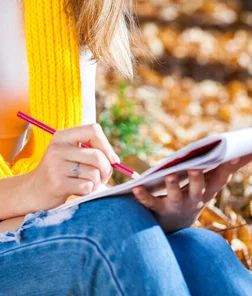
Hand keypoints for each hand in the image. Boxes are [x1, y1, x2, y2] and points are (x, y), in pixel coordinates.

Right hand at [26, 123, 119, 210]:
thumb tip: (115, 160)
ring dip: (96, 183)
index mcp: (62, 135)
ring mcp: (56, 166)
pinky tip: (77, 190)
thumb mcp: (69, 153)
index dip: (107, 145)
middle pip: (97, 155)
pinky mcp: (57, 184)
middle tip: (104, 177)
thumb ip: (89, 150)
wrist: (32, 191)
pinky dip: (88, 191)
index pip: (93, 130)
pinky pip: (87, 187)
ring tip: (87, 184)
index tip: (112, 159)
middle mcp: (58, 148)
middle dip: (107, 169)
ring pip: (94, 173)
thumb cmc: (59, 172)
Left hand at [132, 153, 251, 233]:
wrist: (175, 226)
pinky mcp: (157, 209)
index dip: (228, 167)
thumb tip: (248, 150)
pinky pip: (150, 203)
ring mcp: (175, 205)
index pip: (220, 178)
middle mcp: (193, 199)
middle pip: (197, 189)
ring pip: (175, 196)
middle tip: (195, 168)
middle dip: (196, 179)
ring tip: (169, 175)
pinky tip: (135, 189)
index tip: (235, 155)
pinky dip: (142, 196)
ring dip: (172, 185)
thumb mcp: (210, 183)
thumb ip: (225, 167)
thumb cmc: (194, 194)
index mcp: (207, 190)